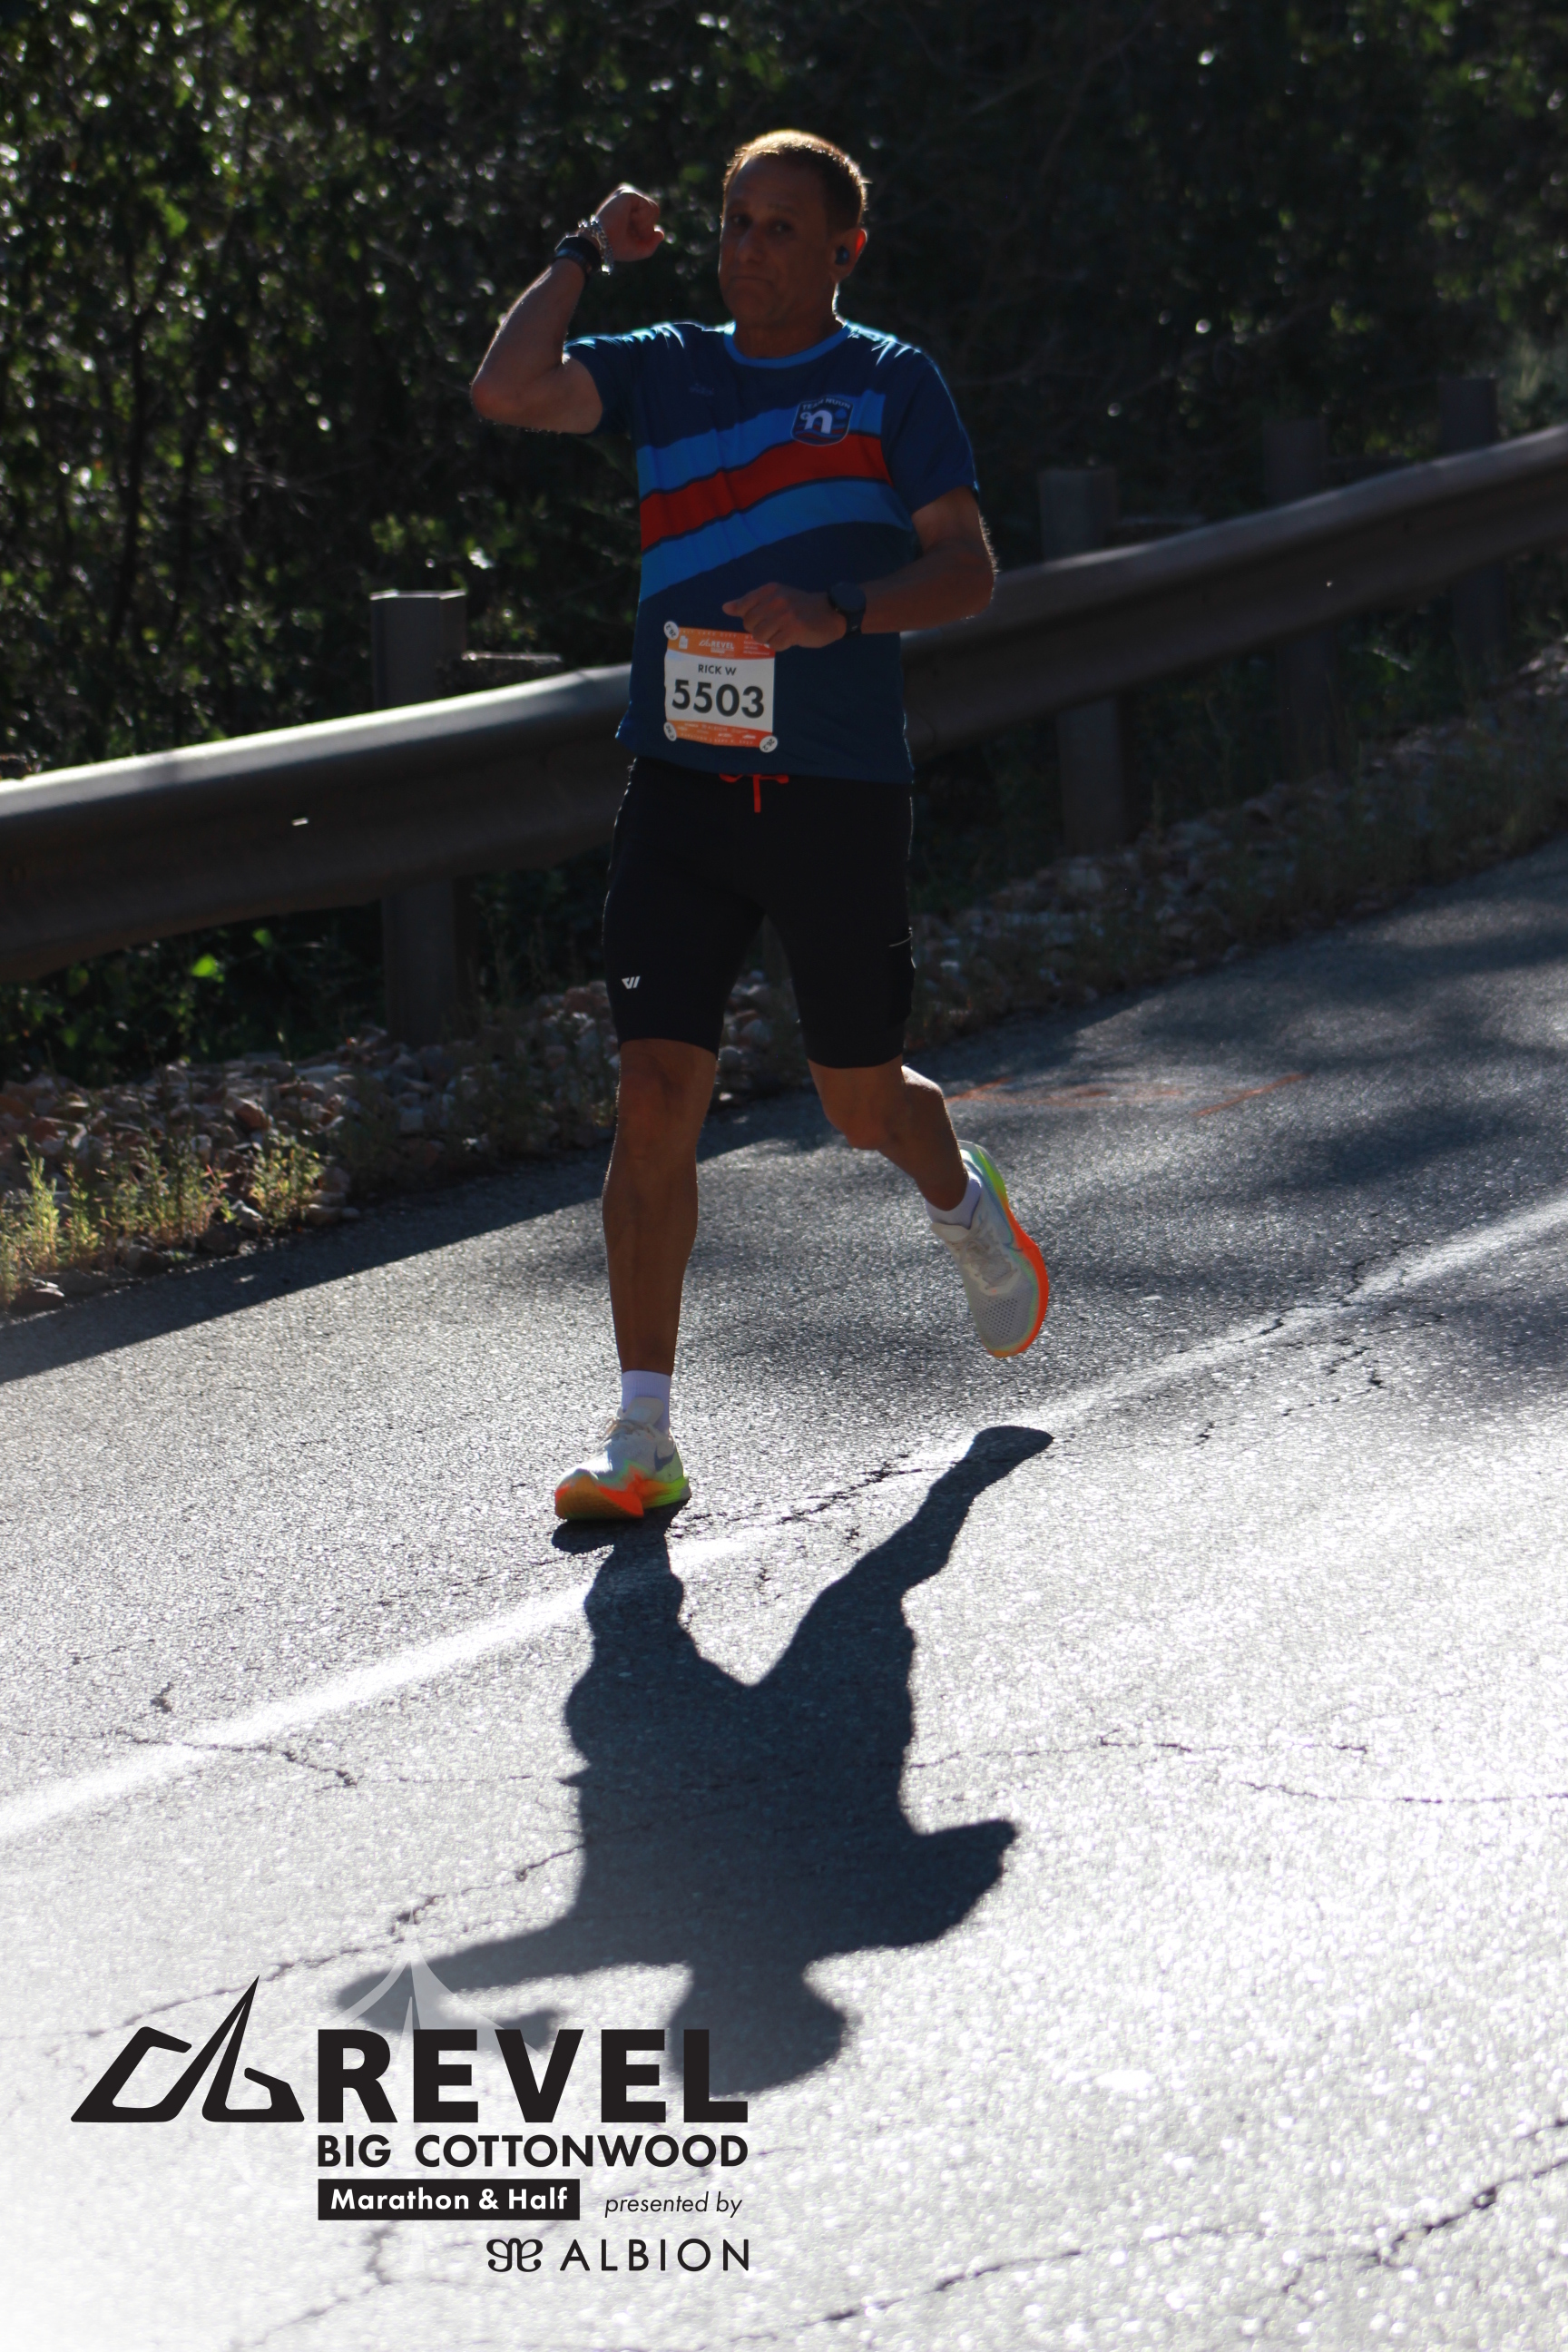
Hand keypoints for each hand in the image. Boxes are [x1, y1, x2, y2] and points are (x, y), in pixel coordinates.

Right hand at [594, 184, 663, 263]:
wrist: (602, 243)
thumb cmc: (616, 247)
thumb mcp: (639, 250)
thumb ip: (652, 243)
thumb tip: (661, 232)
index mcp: (630, 210)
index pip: (652, 217)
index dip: (646, 232)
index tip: (630, 236)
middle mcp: (629, 200)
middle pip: (655, 212)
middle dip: (647, 228)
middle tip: (631, 231)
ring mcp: (627, 194)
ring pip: (654, 209)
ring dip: (644, 224)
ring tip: (629, 225)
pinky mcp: (627, 192)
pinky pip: (648, 206)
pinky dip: (642, 219)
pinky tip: (629, 219)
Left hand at [722, 584, 845, 649]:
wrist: (830, 612)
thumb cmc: (800, 607)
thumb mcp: (776, 597)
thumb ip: (750, 602)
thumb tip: (725, 608)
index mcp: (770, 590)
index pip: (744, 605)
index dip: (749, 617)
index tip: (762, 618)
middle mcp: (775, 600)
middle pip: (749, 624)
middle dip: (759, 629)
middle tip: (776, 627)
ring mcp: (784, 616)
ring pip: (759, 636)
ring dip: (769, 638)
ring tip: (782, 632)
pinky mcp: (793, 631)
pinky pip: (774, 645)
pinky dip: (780, 645)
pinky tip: (790, 638)